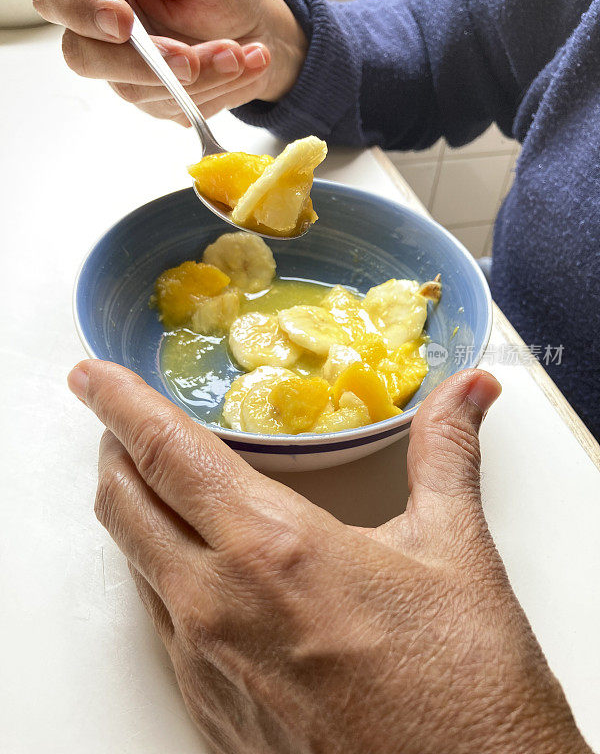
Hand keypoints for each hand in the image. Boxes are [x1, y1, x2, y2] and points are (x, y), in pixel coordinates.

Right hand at [33, 0, 306, 122]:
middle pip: (86, 59)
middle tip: (190, 59)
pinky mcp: (160, 106)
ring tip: (238, 51)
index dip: (82, 11)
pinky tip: (245, 63)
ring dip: (201, 73)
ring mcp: (129, 77)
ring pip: (144, 90)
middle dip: (145, 63)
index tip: (123, 22)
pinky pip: (180, 108)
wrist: (256, 28)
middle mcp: (102, 37)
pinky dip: (220, 86)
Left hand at [68, 362, 590, 753]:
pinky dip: (163, 576)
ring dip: (137, 513)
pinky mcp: (207, 713)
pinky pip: (161, 623)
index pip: (165, 454)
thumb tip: (468, 391)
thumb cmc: (465, 686)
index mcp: (273, 550)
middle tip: (123, 422)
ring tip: (164, 487)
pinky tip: (203, 571)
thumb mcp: (455, 551)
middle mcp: (218, 607)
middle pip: (124, 504)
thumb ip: (445, 453)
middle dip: (114, 450)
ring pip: (135, 564)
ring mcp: (204, 667)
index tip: (92, 377)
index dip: (118, 403)